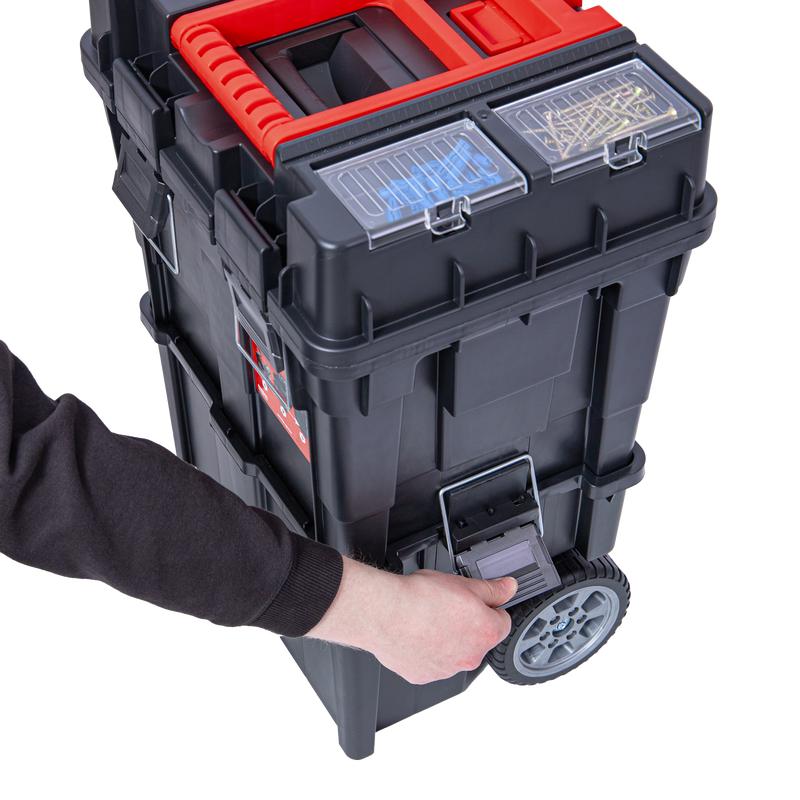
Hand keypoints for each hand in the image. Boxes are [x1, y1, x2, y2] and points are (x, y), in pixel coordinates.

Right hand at [308, 558, 516, 684]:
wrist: (384, 613)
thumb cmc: (419, 598)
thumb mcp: (463, 583)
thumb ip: (492, 589)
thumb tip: (509, 588)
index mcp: (485, 633)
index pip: (502, 621)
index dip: (488, 607)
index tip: (475, 601)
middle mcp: (470, 657)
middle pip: (478, 639)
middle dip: (468, 625)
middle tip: (447, 606)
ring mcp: (446, 670)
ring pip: (454, 652)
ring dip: (447, 639)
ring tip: (427, 618)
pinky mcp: (423, 675)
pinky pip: (432, 663)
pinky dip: (427, 650)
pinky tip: (415, 633)